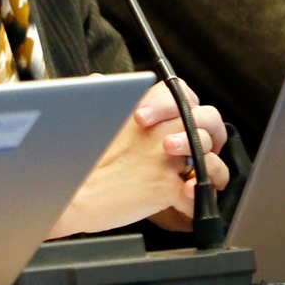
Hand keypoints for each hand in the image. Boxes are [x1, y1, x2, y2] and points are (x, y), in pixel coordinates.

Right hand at [50, 81, 229, 238]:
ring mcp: (166, 158)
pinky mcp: (168, 186)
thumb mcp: (91, 116)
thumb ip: (105, 98)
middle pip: (207, 121)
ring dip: (211, 170)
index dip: (187, 107)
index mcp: (142, 108)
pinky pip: (199, 193)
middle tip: (197, 152)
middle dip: (208, 137)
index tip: (180, 124)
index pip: (182, 93)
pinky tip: (184, 203)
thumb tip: (97, 81)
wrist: (72, 195)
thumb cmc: (79, 162)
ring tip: (196, 179)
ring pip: (210, 157)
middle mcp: (159, 128)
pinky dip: (195, 202)